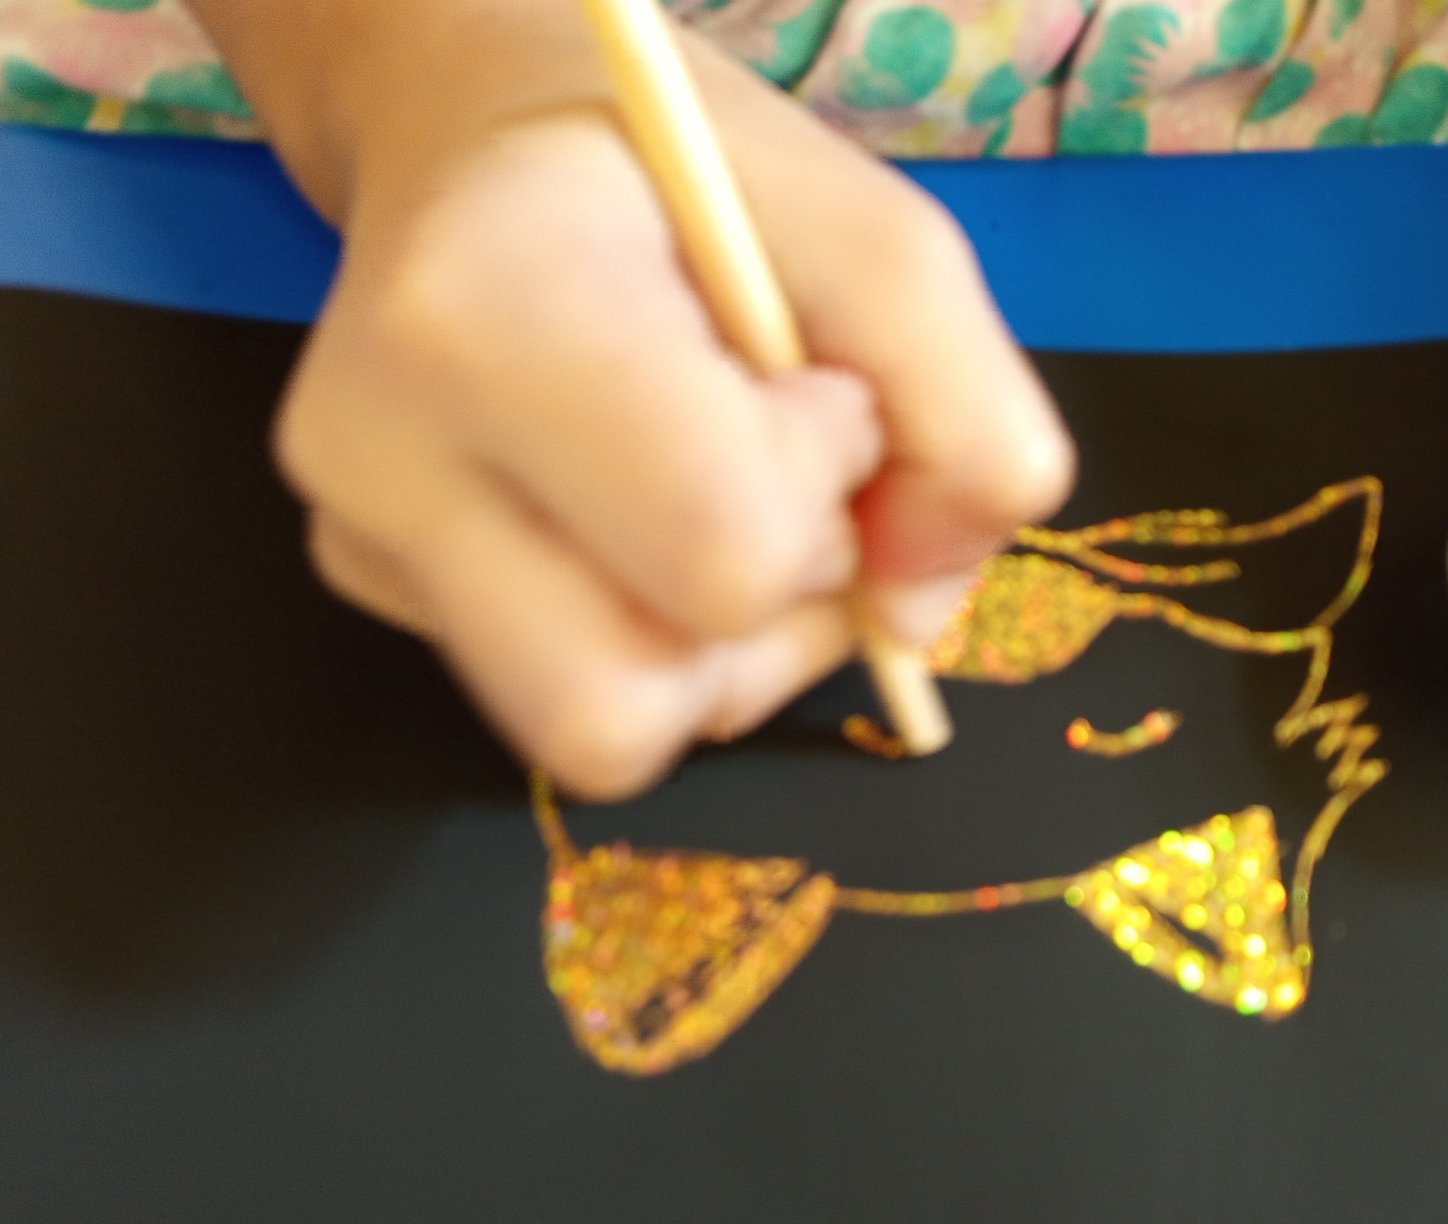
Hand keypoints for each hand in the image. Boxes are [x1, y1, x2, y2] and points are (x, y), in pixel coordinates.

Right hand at [184, 0, 1072, 798]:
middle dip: (765, 617)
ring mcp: (363, 536)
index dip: (826, 494)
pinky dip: (657, 637)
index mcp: (493, 308)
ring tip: (716, 499)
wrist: (490, 144)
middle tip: (774, 478)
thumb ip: (965, 415)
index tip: (818, 390)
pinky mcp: (373, 587)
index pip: (724, 550)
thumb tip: (912, 618)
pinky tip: (636, 510)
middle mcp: (382, 448)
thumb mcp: (882, 240)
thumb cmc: (686, 178)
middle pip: (629, 707)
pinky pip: (569, 698)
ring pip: (601, 735)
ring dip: (722, 653)